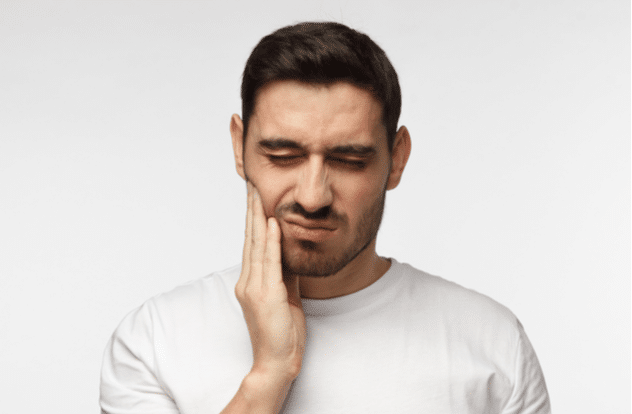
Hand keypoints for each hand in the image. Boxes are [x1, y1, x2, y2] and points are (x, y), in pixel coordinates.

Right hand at [235, 182, 306, 383]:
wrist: (276, 362)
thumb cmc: (282, 332)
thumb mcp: (285, 296)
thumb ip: (284, 272)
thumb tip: (289, 250)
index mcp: (251, 281)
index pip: (252, 243)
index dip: (253, 218)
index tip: (255, 196)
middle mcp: (248, 281)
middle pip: (250, 238)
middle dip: (251, 210)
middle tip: (251, 184)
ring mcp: (255, 288)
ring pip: (257, 245)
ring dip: (259, 217)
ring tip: (258, 193)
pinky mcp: (267, 295)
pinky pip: (270, 262)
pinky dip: (272, 240)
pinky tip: (273, 222)